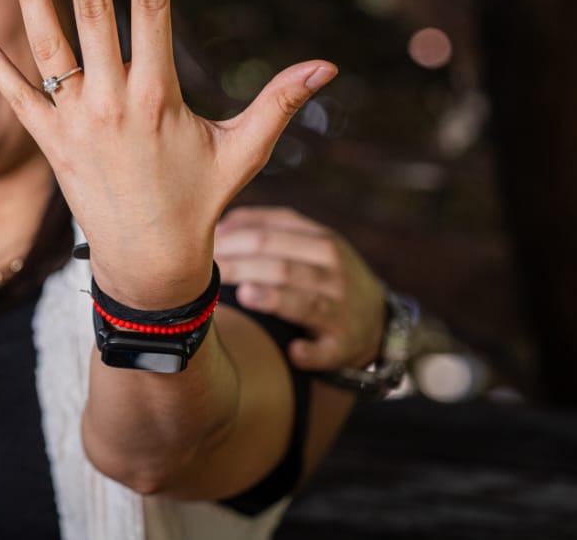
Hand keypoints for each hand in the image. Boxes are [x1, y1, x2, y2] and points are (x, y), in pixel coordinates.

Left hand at [0, 0, 336, 304]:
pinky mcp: (49, 144)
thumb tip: (328, 66)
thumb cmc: (200, 202)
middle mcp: (111, 101)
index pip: (152, 10)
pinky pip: (18, 99)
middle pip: (93, 13)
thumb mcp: (244, 152)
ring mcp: (74, 122)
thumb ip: (278, 102)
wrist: (148, 261)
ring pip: (48, 47)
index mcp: (158, 95)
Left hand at [214, 206, 385, 370]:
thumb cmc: (325, 274)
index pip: (269, 235)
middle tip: (203, 273)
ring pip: (303, 302)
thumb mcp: (310, 241)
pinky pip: (326, 351)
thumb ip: (268, 226)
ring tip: (243, 295)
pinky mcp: (343, 346)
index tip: (200, 247)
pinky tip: (294, 351)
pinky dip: (310, 352)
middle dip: (239, 267)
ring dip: (273, 299)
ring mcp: (341, 310)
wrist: (376, 319)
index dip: (231, 240)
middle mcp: (334, 274)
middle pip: (281, 267)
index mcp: (323, 242)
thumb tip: (219, 223)